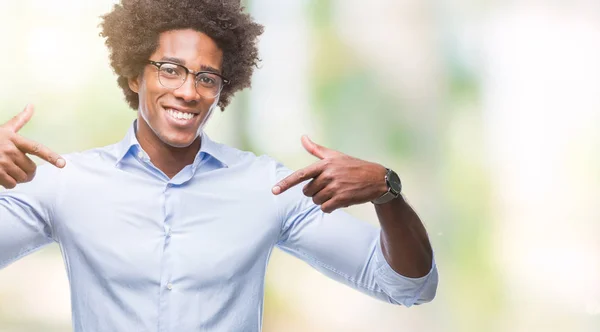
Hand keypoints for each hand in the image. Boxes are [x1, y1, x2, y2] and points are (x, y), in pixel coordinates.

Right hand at [0, 105, 64, 188]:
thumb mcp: (5, 128)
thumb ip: (20, 119)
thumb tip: (31, 105)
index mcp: (14, 140)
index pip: (37, 149)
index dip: (51, 157)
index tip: (62, 164)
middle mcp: (9, 151)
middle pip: (31, 169)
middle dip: (29, 172)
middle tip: (22, 169)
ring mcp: (2, 163)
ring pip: (22, 177)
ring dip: (20, 178)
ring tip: (11, 171)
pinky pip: (11, 184)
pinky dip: (10, 183)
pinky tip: (4, 176)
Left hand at [272, 135, 387, 212]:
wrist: (377, 179)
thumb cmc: (353, 166)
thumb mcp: (335, 156)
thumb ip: (316, 149)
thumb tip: (303, 137)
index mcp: (324, 164)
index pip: (300, 175)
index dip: (285, 183)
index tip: (274, 191)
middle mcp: (328, 175)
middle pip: (307, 192)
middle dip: (315, 192)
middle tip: (329, 186)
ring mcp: (335, 187)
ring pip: (315, 201)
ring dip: (323, 200)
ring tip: (337, 192)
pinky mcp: (342, 199)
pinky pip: (325, 208)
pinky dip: (330, 207)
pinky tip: (340, 200)